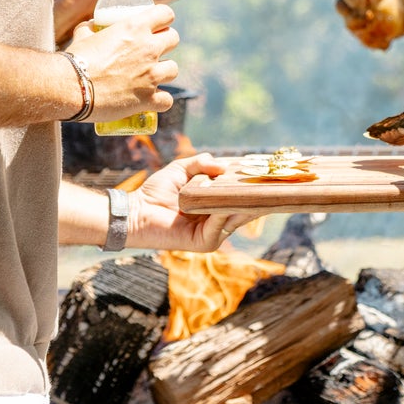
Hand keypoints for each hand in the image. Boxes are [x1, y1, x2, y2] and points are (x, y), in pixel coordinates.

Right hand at [66, 3, 178, 122]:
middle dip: (165, 44)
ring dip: (164, 72)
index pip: (165, 14)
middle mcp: (148, 48)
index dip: (163, 19)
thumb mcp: (82, 36)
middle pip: (174, 39)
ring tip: (151, 77)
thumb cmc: (74, 61)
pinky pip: (167, 100)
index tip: (158, 26)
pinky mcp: (148, 98)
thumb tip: (90, 25)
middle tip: (153, 52)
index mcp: (134, 28)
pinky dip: (160, 101)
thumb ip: (89, 28)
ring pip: (174, 69)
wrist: (68, 88)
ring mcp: (151, 74)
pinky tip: (152, 100)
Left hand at [126, 153, 253, 251]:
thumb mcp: (182, 169)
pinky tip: (225, 202)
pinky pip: (221, 227)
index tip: (264, 169)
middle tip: (268, 177)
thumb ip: (202, 162)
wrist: (136, 210)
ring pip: (237, 216)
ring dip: (243, 202)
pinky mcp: (204, 242)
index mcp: (214, 205)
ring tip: (253, 186)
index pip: (240, 195)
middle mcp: (217, 220)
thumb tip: (224, 165)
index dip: (251, 184)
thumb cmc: (156, 191)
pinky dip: (225, 214)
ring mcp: (213, 232)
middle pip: (245, 207)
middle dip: (256, 193)